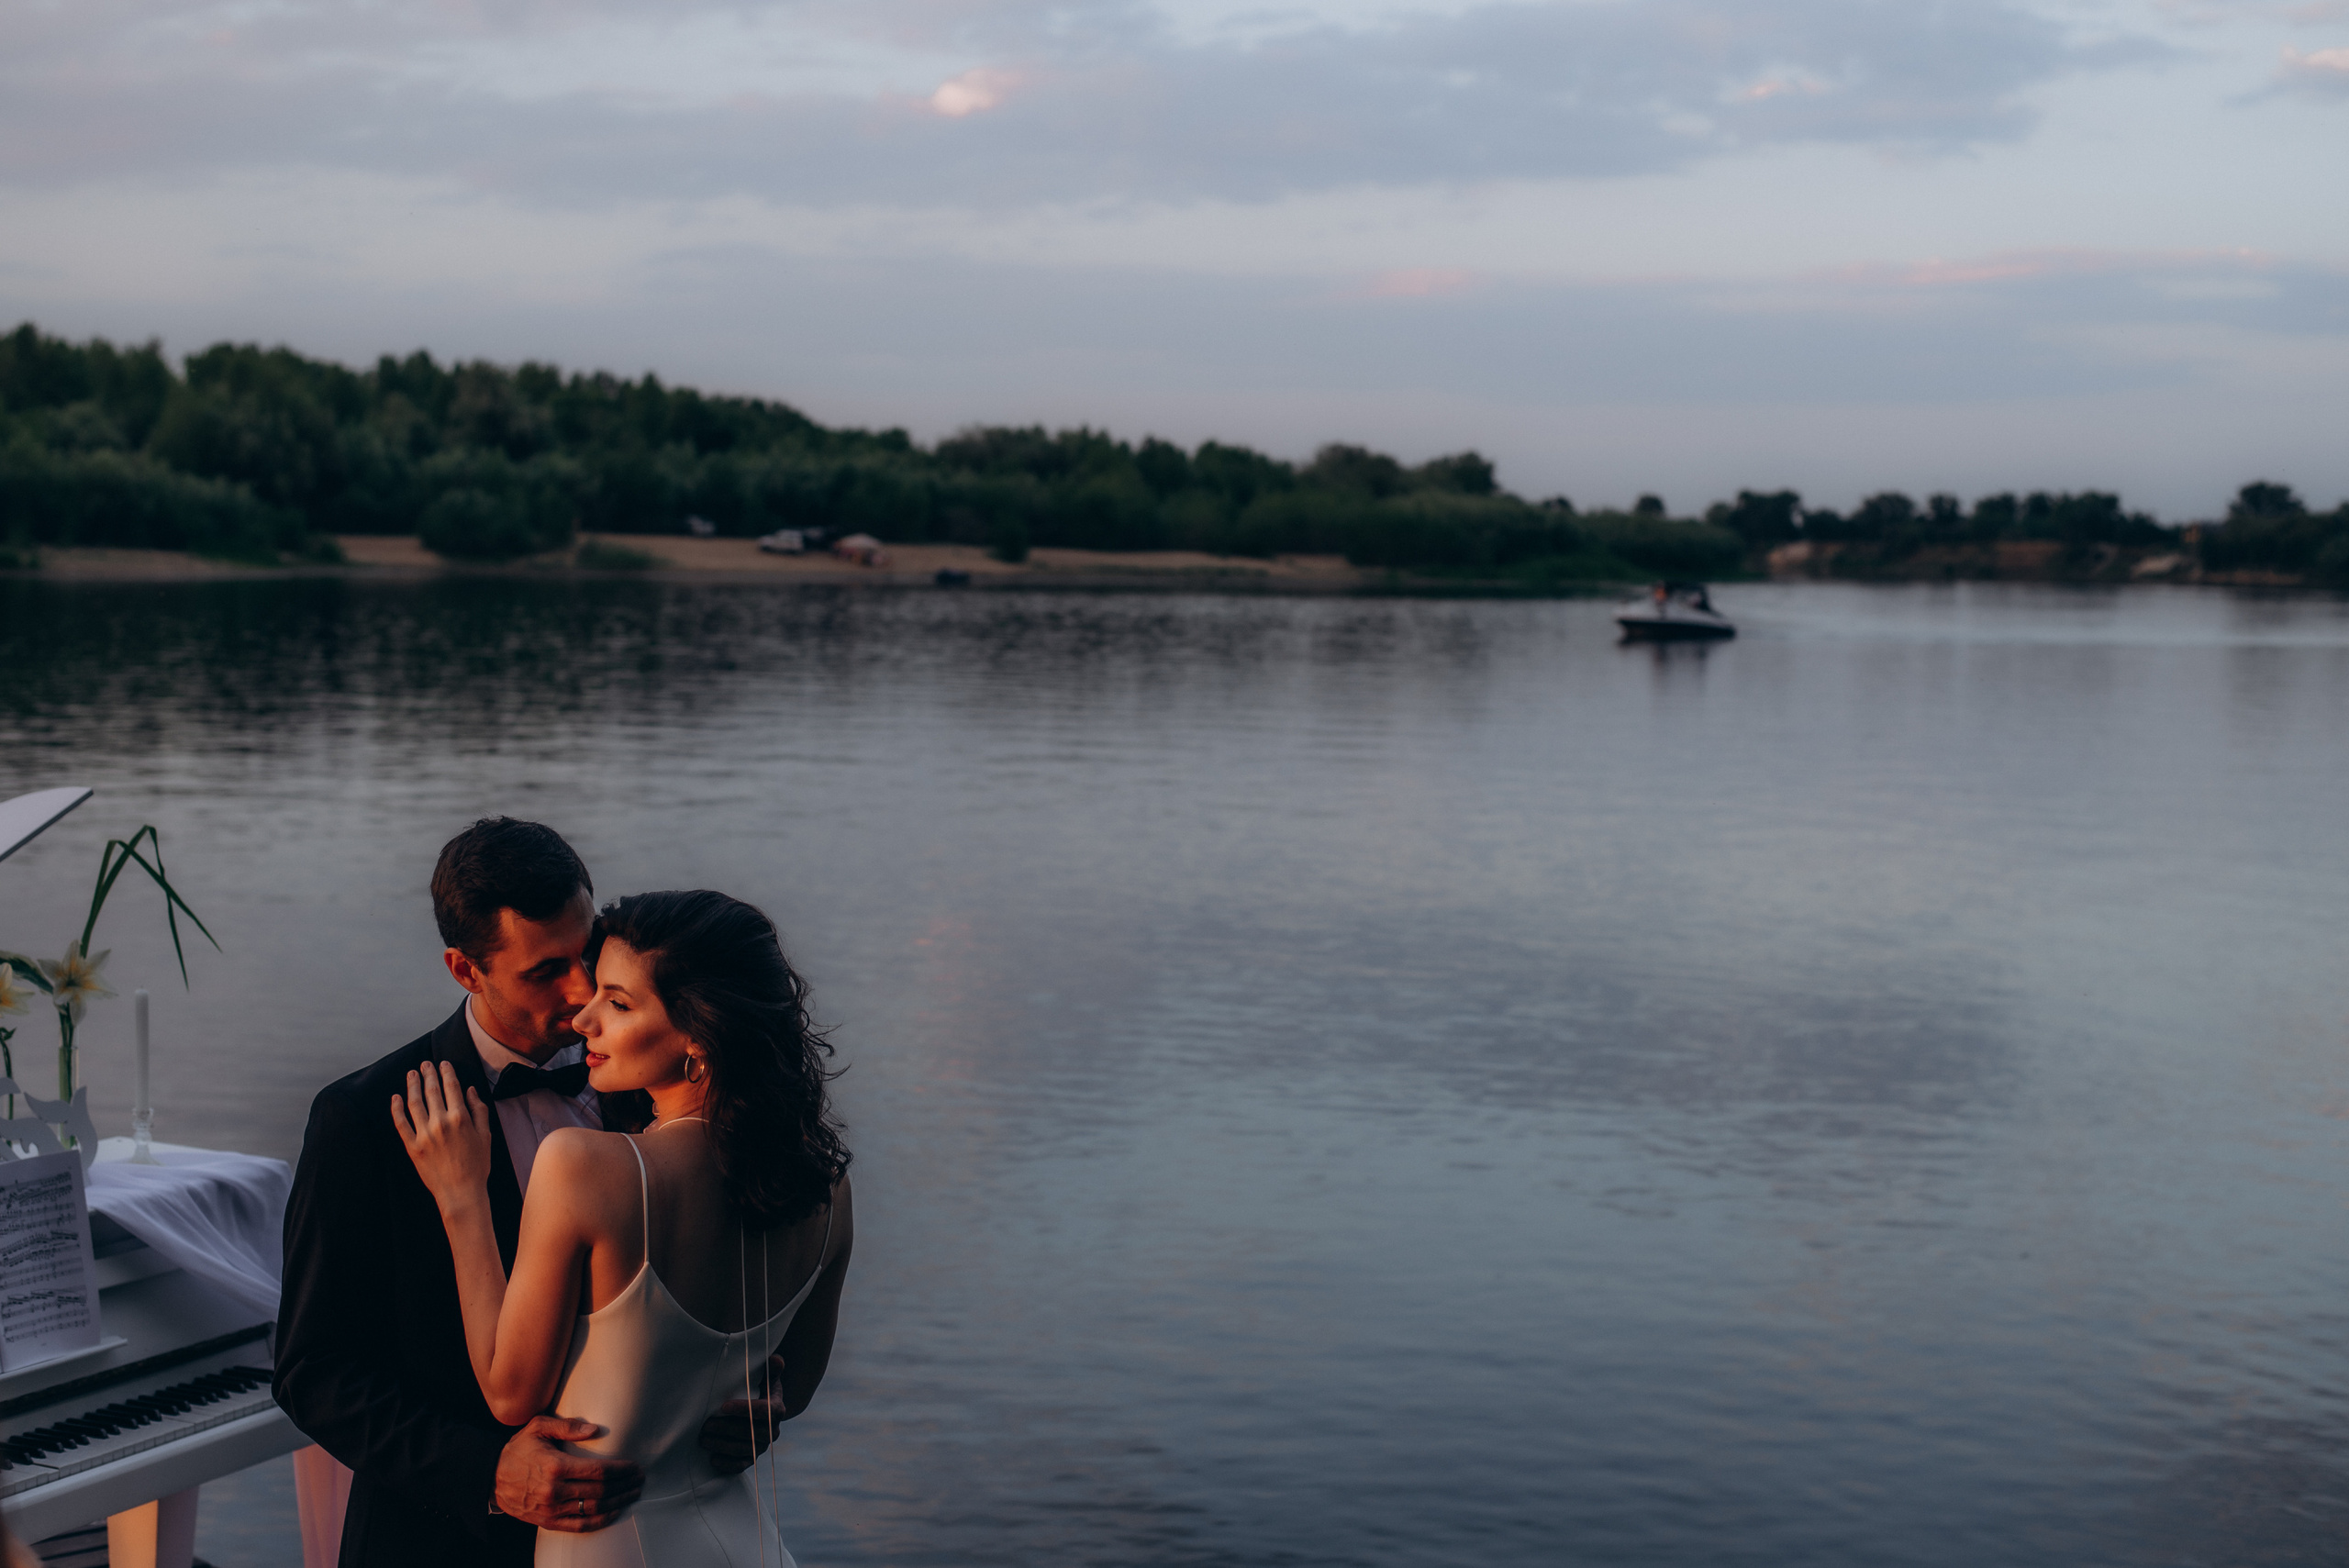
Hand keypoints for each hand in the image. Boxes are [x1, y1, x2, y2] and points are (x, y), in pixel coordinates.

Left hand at [390, 1060, 491, 1209]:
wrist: (461, 1192)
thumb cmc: (477, 1165)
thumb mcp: (486, 1135)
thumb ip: (478, 1110)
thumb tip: (470, 1091)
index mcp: (461, 1118)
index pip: (451, 1087)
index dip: (446, 1072)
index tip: (442, 1064)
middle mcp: (441, 1123)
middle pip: (432, 1091)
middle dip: (428, 1074)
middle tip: (425, 1064)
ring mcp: (424, 1134)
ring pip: (414, 1103)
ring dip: (412, 1085)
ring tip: (411, 1075)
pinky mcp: (412, 1146)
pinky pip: (401, 1124)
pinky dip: (396, 1109)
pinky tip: (395, 1098)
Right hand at [494, 1416, 644, 1531]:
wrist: (490, 1477)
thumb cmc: (518, 1449)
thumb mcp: (538, 1427)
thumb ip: (567, 1426)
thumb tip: (595, 1430)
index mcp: (555, 1466)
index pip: (598, 1471)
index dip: (621, 1470)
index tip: (635, 1467)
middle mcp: (555, 1490)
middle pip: (600, 1491)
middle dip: (625, 1486)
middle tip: (639, 1479)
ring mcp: (551, 1509)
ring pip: (593, 1509)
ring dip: (617, 1502)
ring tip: (633, 1494)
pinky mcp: (547, 1521)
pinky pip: (578, 1526)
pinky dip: (599, 1521)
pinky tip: (614, 1512)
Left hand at [699, 1353, 788, 1474]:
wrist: (764, 1413)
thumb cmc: (761, 1390)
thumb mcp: (766, 1378)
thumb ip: (771, 1369)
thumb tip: (774, 1359)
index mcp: (777, 1410)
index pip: (764, 1411)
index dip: (745, 1409)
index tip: (724, 1406)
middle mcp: (773, 1431)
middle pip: (751, 1432)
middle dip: (726, 1429)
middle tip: (705, 1425)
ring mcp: (763, 1446)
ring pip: (744, 1450)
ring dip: (723, 1446)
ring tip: (703, 1440)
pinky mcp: (753, 1457)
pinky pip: (742, 1464)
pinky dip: (728, 1464)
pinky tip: (713, 1460)